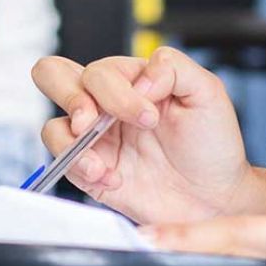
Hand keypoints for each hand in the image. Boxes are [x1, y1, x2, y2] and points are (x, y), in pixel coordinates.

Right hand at [32, 46, 254, 224]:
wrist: (213, 197)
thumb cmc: (212, 145)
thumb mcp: (207, 93)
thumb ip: (173, 68)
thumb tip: (139, 78)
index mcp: (131, 80)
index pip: (101, 69)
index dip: (118, 92)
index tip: (150, 117)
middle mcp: (106, 104)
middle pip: (53, 75)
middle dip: (70, 97)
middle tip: (93, 122)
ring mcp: (95, 139)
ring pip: (52, 126)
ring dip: (74, 144)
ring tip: (103, 165)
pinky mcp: (89, 172)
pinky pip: (63, 164)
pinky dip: (82, 171)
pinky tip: (112, 178)